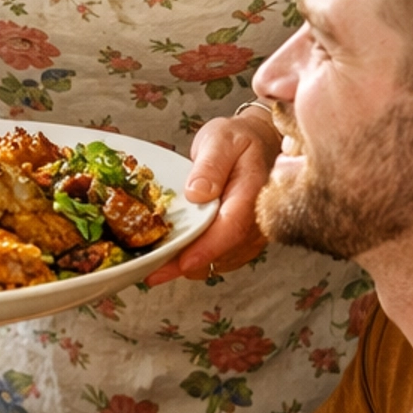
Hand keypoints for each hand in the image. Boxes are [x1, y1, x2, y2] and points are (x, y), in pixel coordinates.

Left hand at [146, 107, 279, 285]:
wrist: (256, 142)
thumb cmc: (237, 140)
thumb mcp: (220, 140)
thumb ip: (211, 165)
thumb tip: (197, 193)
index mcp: (253, 191)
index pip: (233, 226)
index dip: (207, 248)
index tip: (182, 262)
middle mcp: (258, 217)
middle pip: (226, 251)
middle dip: (189, 265)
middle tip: (153, 272)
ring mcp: (254, 231)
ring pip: (224, 260)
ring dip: (192, 267)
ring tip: (157, 269)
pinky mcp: (244, 238)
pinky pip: (224, 257)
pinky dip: (200, 262)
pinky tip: (175, 261)